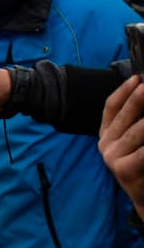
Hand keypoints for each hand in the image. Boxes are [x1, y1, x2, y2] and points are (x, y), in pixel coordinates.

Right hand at [100, 76, 143, 218]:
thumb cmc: (142, 166)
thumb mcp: (134, 142)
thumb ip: (134, 123)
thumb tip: (141, 92)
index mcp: (107, 134)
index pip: (111, 108)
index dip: (123, 92)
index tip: (138, 78)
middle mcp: (106, 144)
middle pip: (124, 116)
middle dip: (139, 99)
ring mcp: (113, 157)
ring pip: (137, 130)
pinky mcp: (124, 169)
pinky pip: (142, 151)